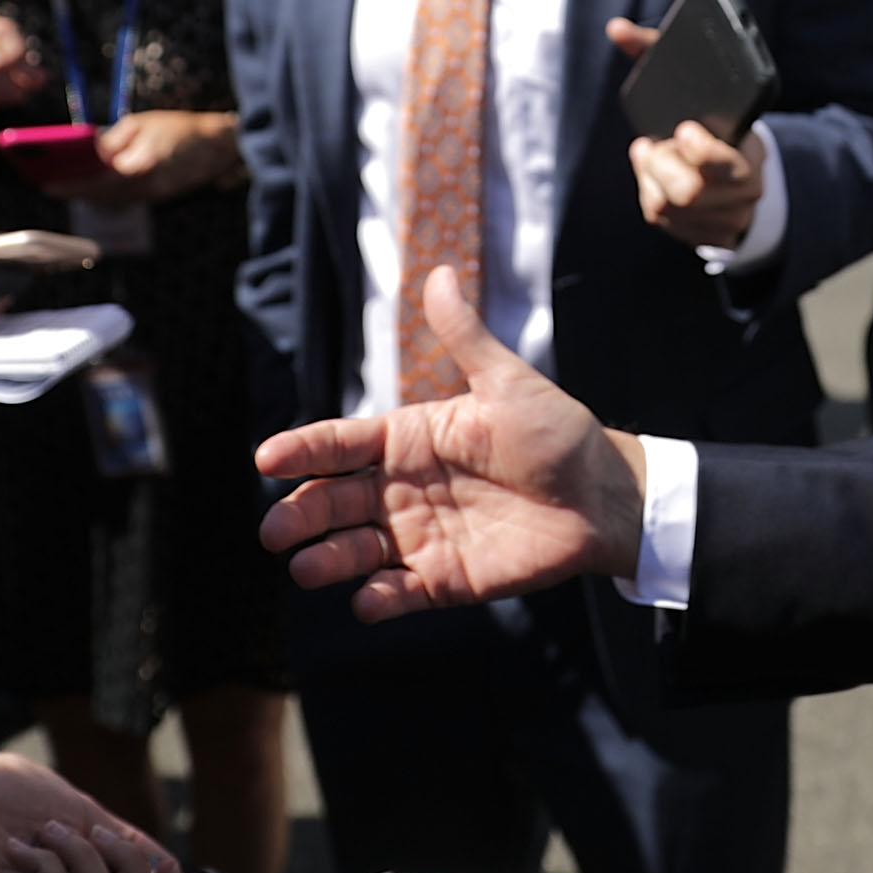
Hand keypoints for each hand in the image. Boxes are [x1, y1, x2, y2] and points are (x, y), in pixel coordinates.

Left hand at [47, 110, 242, 206]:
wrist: (218, 146)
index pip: (97, 181)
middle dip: (72, 190)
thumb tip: (83, 156)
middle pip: (100, 195)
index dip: (70, 185)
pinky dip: (102, 193)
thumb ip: (110, 143)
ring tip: (58, 183)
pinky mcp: (156, 198)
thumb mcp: (140, 125)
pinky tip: (86, 185)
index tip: (45, 184)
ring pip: (109, 200)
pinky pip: (122, 198)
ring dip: (84, 193)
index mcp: (142, 167)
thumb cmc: (179, 128)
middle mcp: (146, 188)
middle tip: (45, 183)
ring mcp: (153, 197)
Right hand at [256, 266, 647, 620]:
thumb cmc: (557, 434)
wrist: (605, 498)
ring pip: (357, 549)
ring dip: (329, 559)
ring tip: (306, 568)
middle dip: (302, 513)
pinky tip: (366, 601)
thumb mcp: (508, 383)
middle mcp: (403, 488)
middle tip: (274, 530)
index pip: (342, 443)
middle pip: (336, 500)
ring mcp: (421, 535)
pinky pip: (402, 592)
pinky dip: (380, 599)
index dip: (304, 450)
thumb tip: (439, 272)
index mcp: (409, 438)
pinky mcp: (446, 579)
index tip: (267, 457)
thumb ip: (465, 337)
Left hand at [607, 17, 764, 246]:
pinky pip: (666, 224)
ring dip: (651, 181)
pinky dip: (652, 198)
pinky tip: (654, 179)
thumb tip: (616, 28)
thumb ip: (656, 52)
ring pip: (671, 210)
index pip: (729, 166)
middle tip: (653, 147)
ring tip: (654, 158)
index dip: (701, 152)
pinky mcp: (710, 236)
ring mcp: (729, 218)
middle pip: (689, 194)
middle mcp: (746, 192)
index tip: (681, 130)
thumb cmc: (714, 120)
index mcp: (751, 154)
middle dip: (661, 168)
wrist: (744, 170)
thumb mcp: (697, 85)